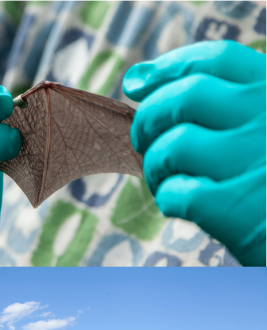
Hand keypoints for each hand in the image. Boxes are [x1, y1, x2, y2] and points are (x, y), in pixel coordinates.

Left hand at [123, 40, 265, 265]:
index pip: (218, 60)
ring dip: (155, 165)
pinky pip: (179, 192)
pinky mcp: (242, 208)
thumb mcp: (266, 133)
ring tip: (166, 181)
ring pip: (174, 145)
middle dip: (148, 119)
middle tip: (142, 142)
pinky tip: (181, 206)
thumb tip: (139, 80)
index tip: (135, 82)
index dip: (167, 69)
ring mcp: (259, 162)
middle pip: (185, 97)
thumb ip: (231, 106)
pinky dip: (169, 199)